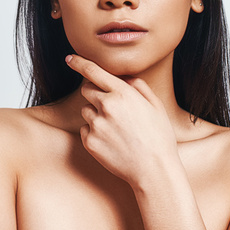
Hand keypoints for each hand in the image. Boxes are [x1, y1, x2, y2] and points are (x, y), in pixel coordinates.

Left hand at [65, 54, 179, 187]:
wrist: (154, 170)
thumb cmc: (159, 138)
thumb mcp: (156, 106)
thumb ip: (139, 87)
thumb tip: (126, 80)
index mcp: (122, 94)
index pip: (93, 71)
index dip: (79, 63)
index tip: (70, 59)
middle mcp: (106, 106)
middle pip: (86, 90)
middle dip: (95, 94)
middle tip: (111, 107)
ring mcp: (96, 125)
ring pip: (86, 111)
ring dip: (96, 115)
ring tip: (116, 129)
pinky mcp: (90, 142)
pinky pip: (85, 130)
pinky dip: (94, 132)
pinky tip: (112, 141)